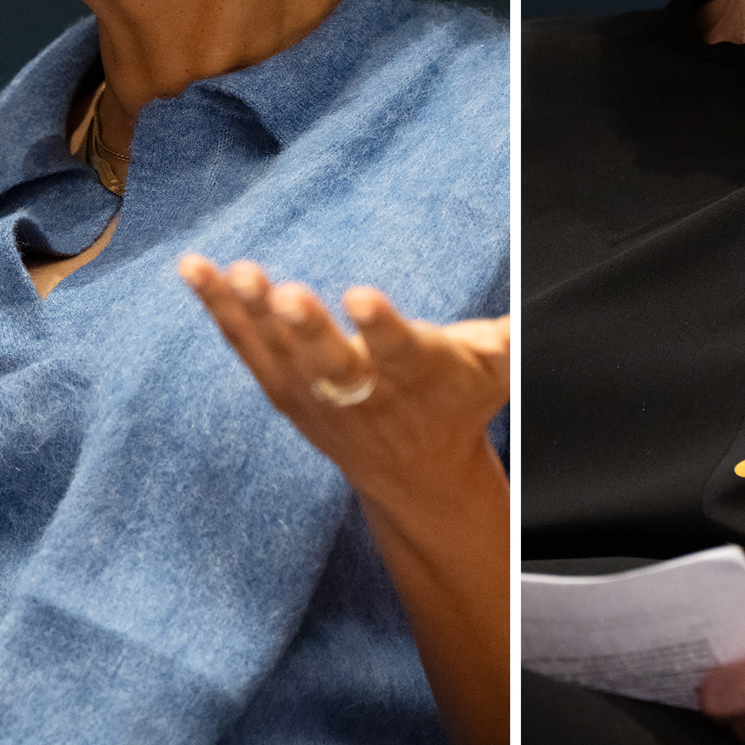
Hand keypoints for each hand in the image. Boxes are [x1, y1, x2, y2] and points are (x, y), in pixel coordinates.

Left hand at [177, 254, 507, 509]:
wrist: (415, 476)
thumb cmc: (456, 402)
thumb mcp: (495, 371)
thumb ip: (511, 335)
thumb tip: (549, 305)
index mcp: (417, 374)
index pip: (398, 351)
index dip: (381, 327)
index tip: (361, 298)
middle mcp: (362, 390)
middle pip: (330, 361)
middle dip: (308, 329)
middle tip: (287, 295)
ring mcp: (316, 395)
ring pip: (279, 352)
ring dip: (253, 312)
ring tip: (233, 270)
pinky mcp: (285, 391)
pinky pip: (246, 346)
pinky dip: (219, 308)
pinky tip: (195, 268)